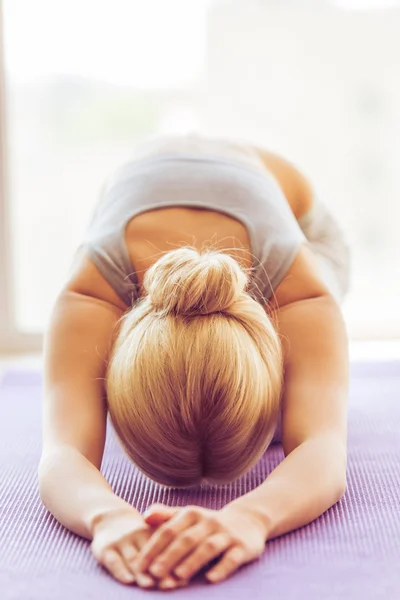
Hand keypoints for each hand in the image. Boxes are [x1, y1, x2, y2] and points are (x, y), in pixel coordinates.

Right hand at [90, 506, 187, 589]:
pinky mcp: (106, 548)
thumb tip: (185, 579)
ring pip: (133, 558)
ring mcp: (121, 541)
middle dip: (160, 572)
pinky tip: (128, 581)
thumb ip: (167, 551)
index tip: (183, 580)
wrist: (110, 518)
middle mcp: (138, 535)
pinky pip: (114, 561)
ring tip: (151, 585)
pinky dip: (121, 571)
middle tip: (170, 585)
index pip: (165, 547)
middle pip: (150, 555)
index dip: (174, 564)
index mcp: (153, 531)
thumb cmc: (139, 535)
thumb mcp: (153, 534)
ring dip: (142, 573)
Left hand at [134, 503, 267, 585]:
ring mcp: (226, 534)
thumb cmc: (209, 523)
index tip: (139, 566)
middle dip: (169, 556)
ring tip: (178, 576)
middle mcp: (208, 522)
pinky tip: (210, 578)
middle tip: (154, 573)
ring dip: (192, 561)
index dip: (153, 548)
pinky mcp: (242, 547)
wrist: (248, 520)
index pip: (168, 530)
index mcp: (192, 514)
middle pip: (186, 539)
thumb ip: (166, 515)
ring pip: (208, 547)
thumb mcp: (188, 516)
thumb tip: (144, 516)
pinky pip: (232, 558)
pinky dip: (221, 568)